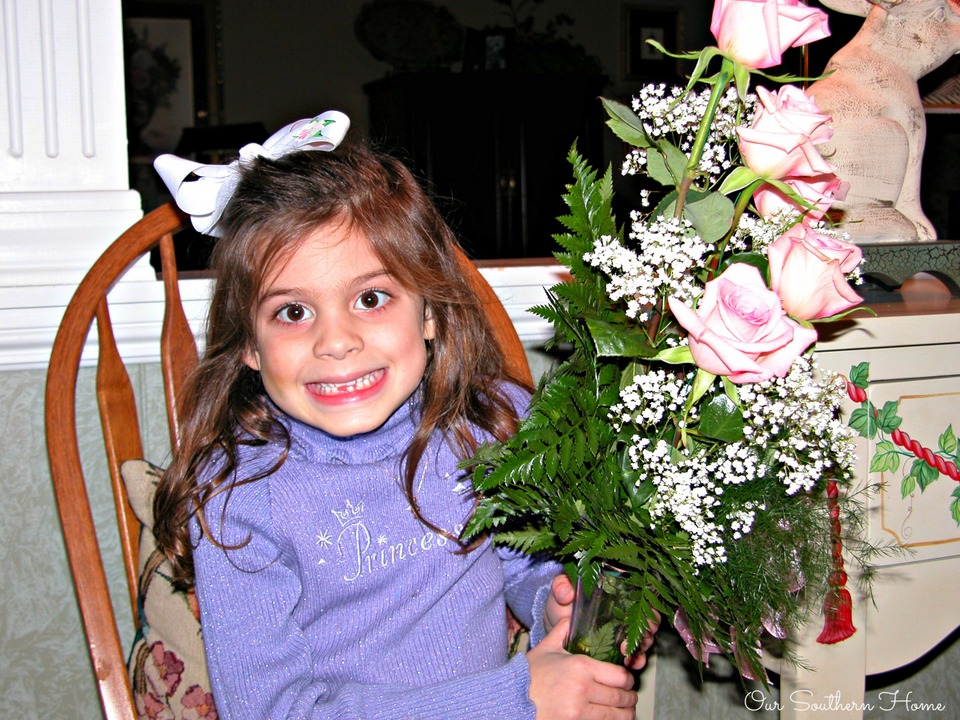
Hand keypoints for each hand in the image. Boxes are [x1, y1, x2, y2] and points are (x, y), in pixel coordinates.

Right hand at [527, 618, 637, 719]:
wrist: (511, 699)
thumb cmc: (529, 674)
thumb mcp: (547, 648)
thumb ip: (562, 631)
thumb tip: (570, 615)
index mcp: (581, 666)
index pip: (619, 675)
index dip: (628, 679)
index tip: (627, 681)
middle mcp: (583, 688)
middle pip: (621, 697)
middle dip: (629, 698)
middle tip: (630, 698)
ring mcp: (579, 710)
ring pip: (615, 715)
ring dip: (625, 714)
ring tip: (626, 712)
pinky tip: (611, 719)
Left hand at [544, 572, 659, 670]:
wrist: (556, 631)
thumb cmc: (560, 606)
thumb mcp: (559, 592)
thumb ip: (561, 587)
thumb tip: (567, 593)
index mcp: (615, 587)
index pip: (641, 589)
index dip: (645, 601)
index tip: (637, 613)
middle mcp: (627, 607)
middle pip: (649, 614)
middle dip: (647, 627)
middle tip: (631, 636)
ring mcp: (627, 628)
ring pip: (647, 634)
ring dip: (642, 644)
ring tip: (627, 653)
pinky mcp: (623, 647)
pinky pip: (638, 653)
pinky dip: (638, 659)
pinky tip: (631, 663)